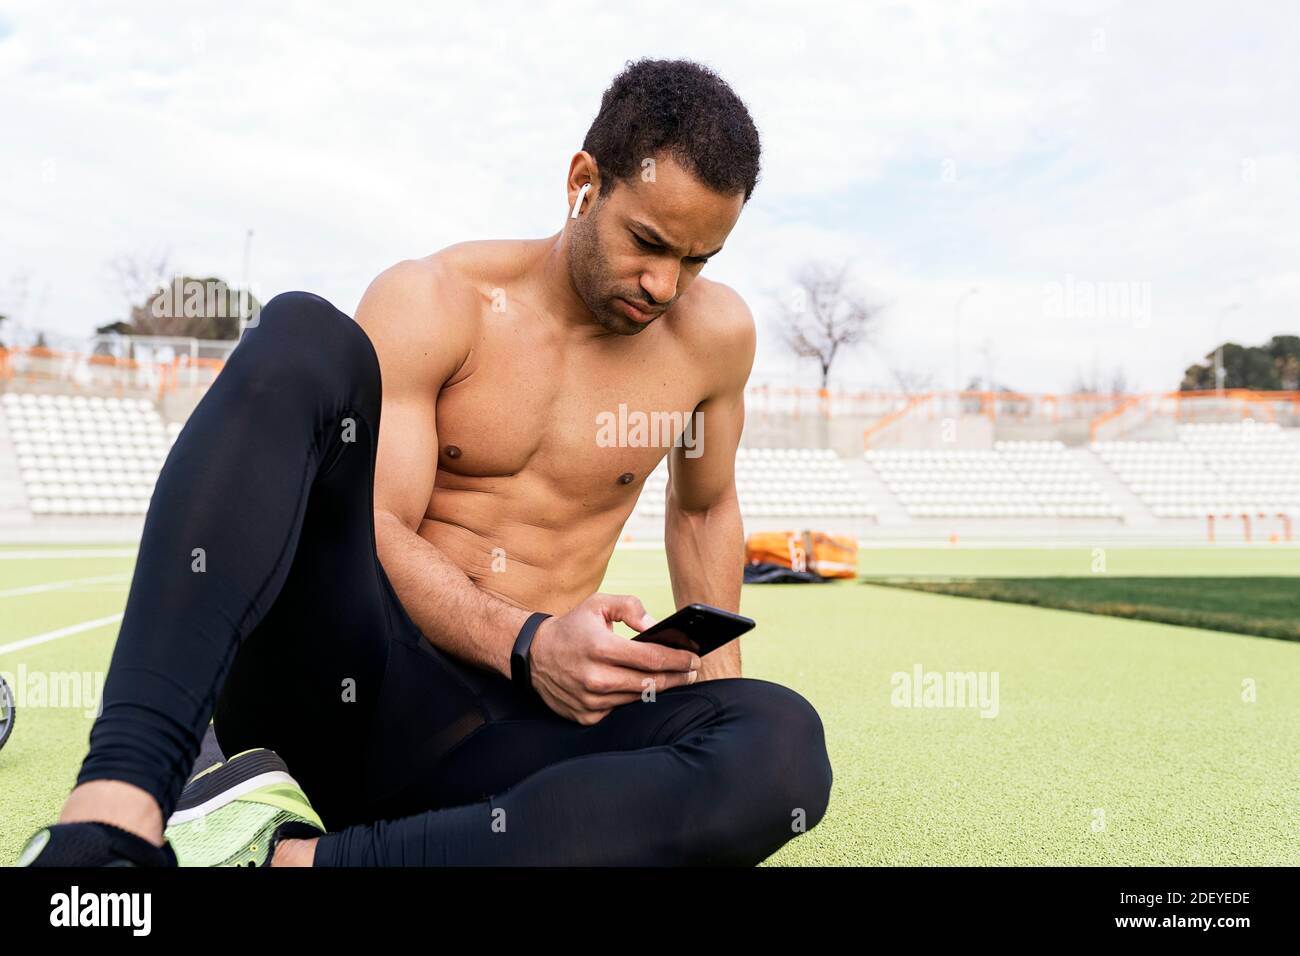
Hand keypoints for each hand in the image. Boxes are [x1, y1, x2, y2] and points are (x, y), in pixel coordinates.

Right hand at [527, 593, 700, 724]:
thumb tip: (655, 626)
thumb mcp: (598, 603)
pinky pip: (619, 710)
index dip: (678, 660)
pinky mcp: (585, 716)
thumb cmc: (573, 627)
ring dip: (657, 690)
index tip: (695, 660)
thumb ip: (630, 607)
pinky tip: (640, 689)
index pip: (651, 658)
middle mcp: (594, 677)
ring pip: (637, 698)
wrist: (534, 655)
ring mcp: (589, 700)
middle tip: (692, 672)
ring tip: (673, 679)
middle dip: (677, 678)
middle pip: (650, 683)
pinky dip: (630, 699)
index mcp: (600, 647)